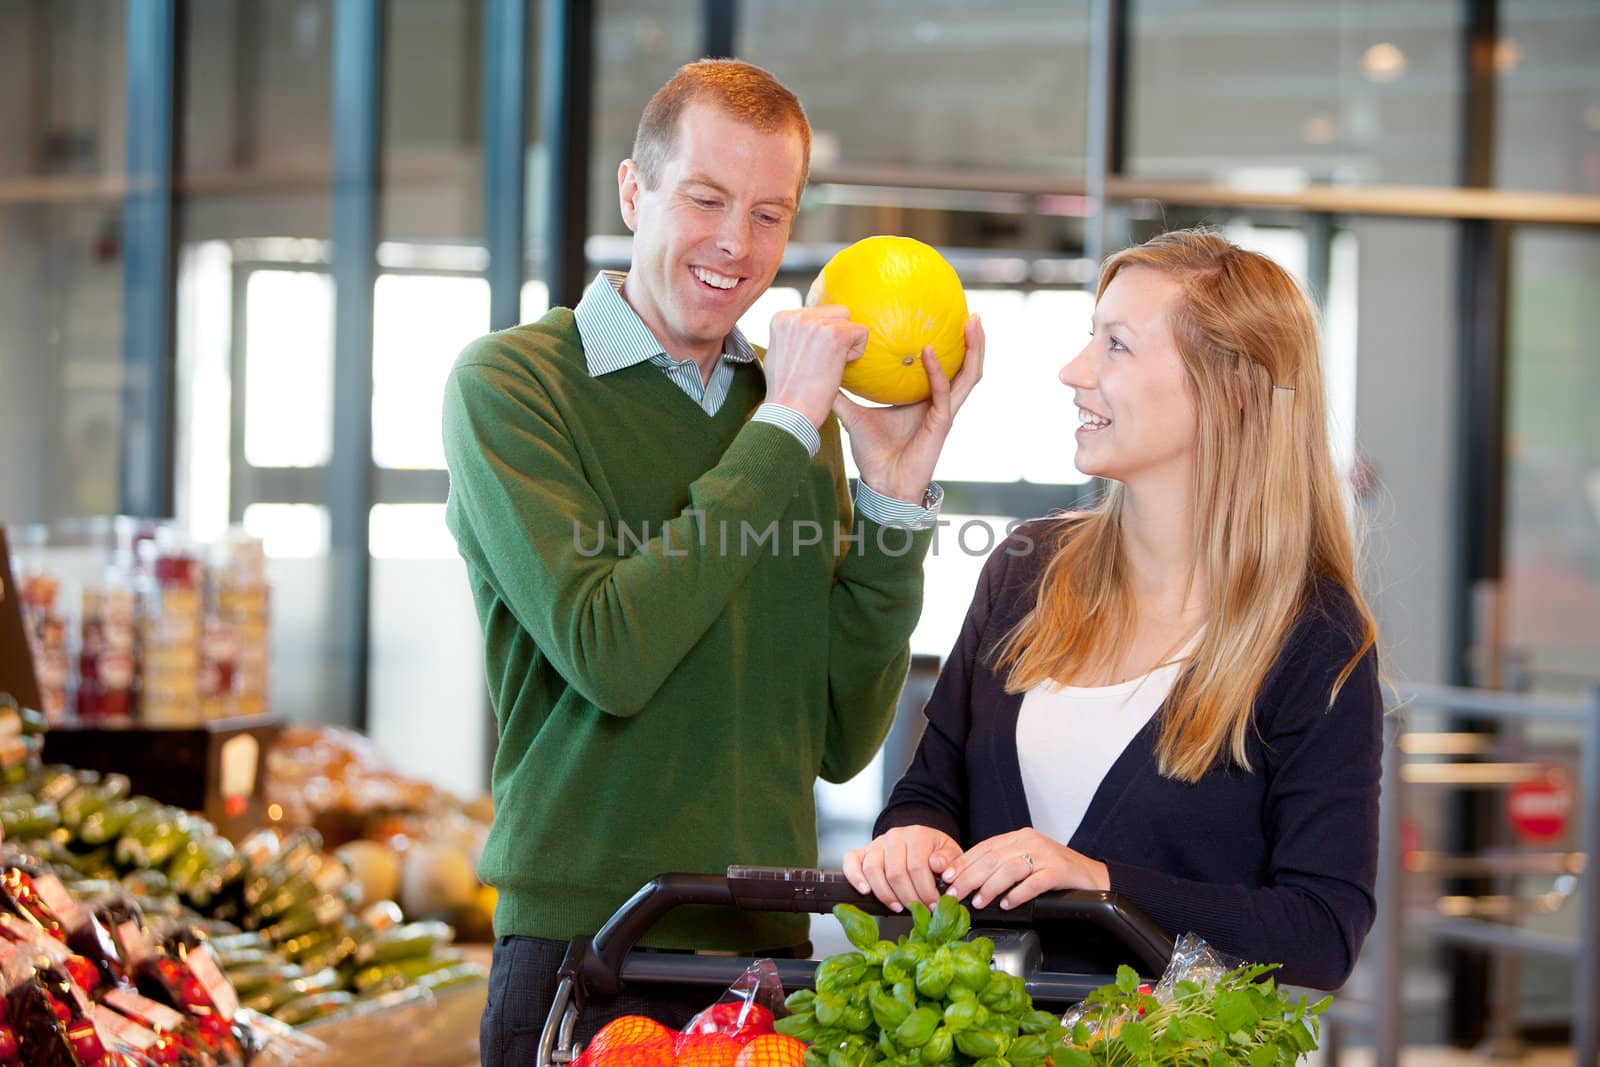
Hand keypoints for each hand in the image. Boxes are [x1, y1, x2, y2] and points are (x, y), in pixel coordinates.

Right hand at [762, 305, 869, 428]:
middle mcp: (798, 316)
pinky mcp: (836, 334)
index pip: (817, 314)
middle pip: (835, 313)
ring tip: (829, 366)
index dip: (820, 338)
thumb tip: (809, 330)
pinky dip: (857, 352)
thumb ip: (794, 336)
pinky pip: (862, 333)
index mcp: (782, 318)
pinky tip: (839, 368)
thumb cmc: (786, 392)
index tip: (810, 359)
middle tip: (822, 363)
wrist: (789, 412)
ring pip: (848, 321)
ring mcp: (816, 323)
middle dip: (835, 336)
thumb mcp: (779, 354)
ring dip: (846, 344)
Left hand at [833, 315, 984, 502]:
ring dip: (973, 348)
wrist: (882, 485)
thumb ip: (842, 392)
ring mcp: (944, 412)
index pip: (946, 366)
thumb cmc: (872, 453)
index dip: (950, 345)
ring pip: (969, 375)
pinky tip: (929, 351)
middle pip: (966, 366)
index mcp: (926, 398)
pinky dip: (938, 370)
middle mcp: (940, 402)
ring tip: (972, 321)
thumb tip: (821, 368)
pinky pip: (943, 392)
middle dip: (973, 340)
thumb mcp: (853, 415)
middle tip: (970, 312)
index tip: (945, 318)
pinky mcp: (941, 423)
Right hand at [842, 825, 961, 911]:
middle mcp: (894, 836)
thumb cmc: (935, 851)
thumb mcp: (951, 852)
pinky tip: (865, 891)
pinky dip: (855, 877)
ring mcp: (876, 843)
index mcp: (917, 834)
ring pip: (873, 870)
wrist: (920, 840)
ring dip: (886, 894)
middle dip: (908, 897)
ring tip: (898, 907)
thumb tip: (940, 867)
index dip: (925, 890)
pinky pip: (851, 861)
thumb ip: (949, 859)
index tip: (933, 905)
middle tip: (918, 910)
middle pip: (895, 872)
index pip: (917, 866)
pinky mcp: (862, 851)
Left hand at [940, 828, 1108, 910]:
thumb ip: (1003, 865)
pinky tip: (1007, 904)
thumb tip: (970, 880)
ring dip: (990, 886)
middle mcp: (1030, 841)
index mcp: (1019, 837)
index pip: (985, 847)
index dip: (963, 862)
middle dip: (969, 877)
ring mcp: (1045, 855)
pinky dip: (1018, 894)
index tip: (947, 877)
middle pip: (993, 858)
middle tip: (956, 893)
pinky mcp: (1059, 871)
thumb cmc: (1057, 873)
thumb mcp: (1027, 861)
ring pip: (1010, 868)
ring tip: (979, 902)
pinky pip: (1034, 882)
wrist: (1095, 878)